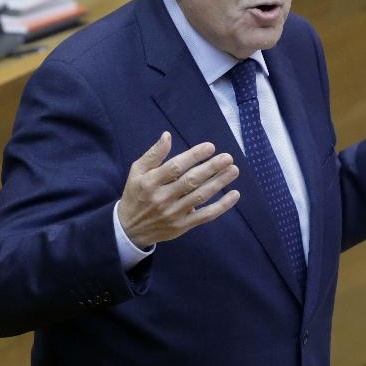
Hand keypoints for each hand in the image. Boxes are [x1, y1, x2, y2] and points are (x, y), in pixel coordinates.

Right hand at [117, 132, 240, 248]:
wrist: (130, 229)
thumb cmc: (136, 195)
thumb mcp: (137, 172)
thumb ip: (153, 154)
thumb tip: (167, 135)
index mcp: (150, 182)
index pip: (175, 167)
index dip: (194, 156)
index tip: (210, 147)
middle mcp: (162, 198)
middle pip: (191, 181)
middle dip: (211, 168)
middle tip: (228, 158)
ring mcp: (174, 213)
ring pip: (200, 196)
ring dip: (219, 183)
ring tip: (233, 170)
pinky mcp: (183, 226)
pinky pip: (205, 215)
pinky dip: (222, 206)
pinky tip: (234, 194)